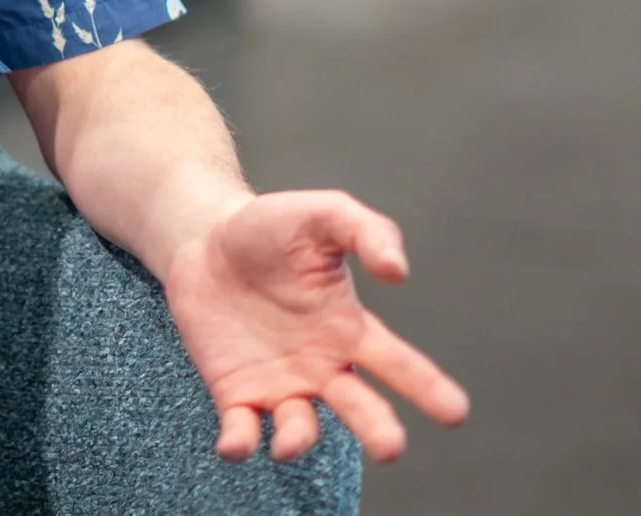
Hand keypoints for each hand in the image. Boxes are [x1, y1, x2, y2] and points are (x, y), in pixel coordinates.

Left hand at [164, 190, 469, 462]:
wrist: (205, 238)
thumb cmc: (273, 227)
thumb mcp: (323, 214)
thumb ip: (366, 231)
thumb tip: (398, 271)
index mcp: (350, 330)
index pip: (400, 365)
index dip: (429, 389)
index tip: (455, 411)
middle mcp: (323, 366)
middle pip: (360, 408)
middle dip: (377, 430)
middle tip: (390, 447)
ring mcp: (280, 383)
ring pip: (300, 428)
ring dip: (297, 440)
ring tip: (290, 442)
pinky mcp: (234, 391)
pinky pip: (242, 429)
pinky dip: (240, 443)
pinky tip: (235, 444)